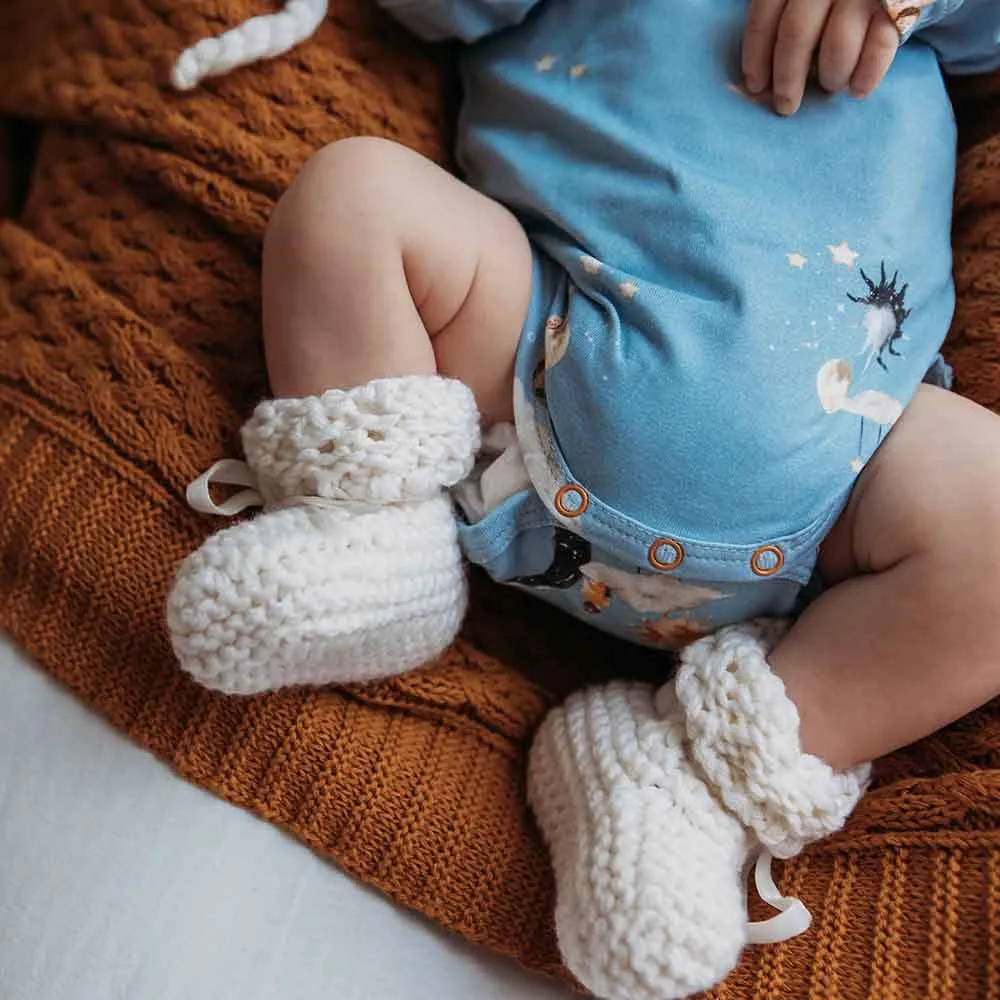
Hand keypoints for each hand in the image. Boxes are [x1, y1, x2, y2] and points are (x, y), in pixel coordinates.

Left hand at [742, 0, 900, 115]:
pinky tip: (858, 91)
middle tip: (786, 106)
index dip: (756, 55)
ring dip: (831, 76)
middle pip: (796, 34)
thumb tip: (758, 81)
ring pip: (837, 45)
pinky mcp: (901, 5)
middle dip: (787, 79)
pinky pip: (879, 48)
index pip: (766, 14)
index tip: (755, 86)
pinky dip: (866, 76)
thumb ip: (783, 19)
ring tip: (831, 84)